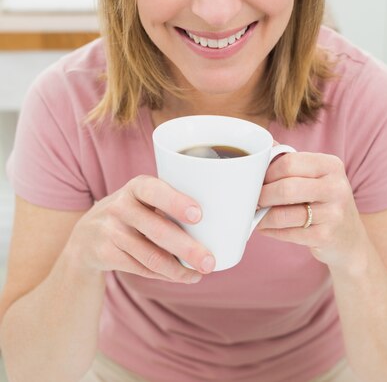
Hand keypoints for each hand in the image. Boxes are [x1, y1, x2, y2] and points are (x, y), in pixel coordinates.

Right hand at [68, 175, 214, 283]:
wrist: (86, 234)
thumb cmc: (133, 212)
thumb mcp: (143, 198)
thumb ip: (171, 203)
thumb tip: (224, 221)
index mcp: (136, 186)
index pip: (155, 191)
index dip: (176, 202)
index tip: (199, 215)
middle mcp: (121, 206)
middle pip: (158, 230)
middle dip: (187, 248)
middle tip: (210, 261)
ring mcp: (111, 231)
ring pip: (151, 256)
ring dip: (179, 269)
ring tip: (201, 273)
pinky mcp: (105, 254)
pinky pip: (142, 268)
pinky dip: (166, 275)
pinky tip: (183, 276)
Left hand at [257, 152, 368, 268]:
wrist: (349, 236)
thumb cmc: (324, 199)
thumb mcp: (315, 175)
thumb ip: (290, 160)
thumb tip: (262, 145)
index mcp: (331, 165)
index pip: (289, 162)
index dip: (267, 172)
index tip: (256, 180)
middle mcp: (335, 187)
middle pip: (286, 188)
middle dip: (262, 195)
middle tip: (253, 199)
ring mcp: (333, 213)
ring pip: (283, 214)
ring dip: (263, 216)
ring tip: (256, 214)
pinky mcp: (325, 236)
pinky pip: (288, 233)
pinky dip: (271, 231)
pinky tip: (266, 227)